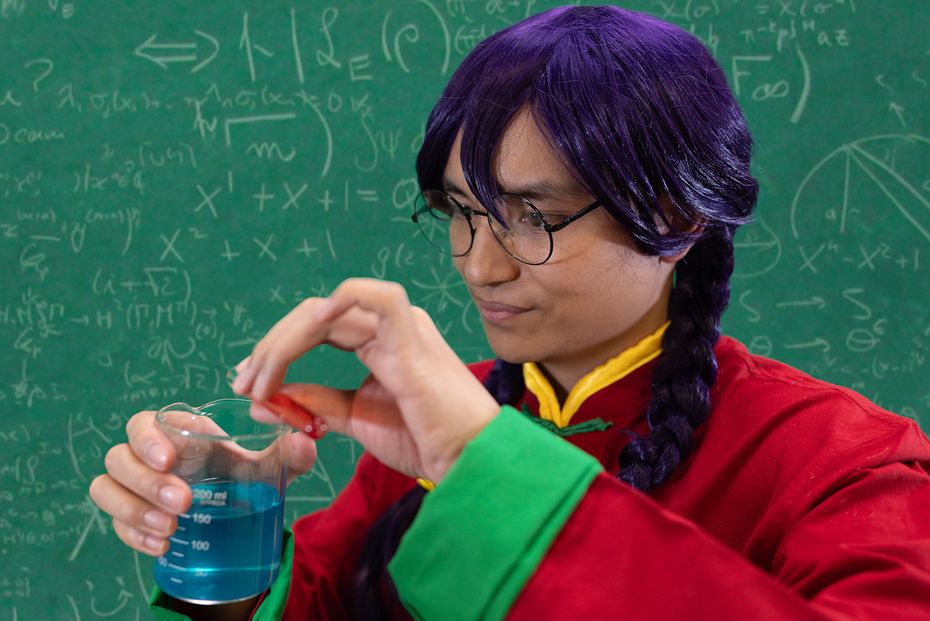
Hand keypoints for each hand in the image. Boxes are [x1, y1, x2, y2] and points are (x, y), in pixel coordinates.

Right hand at [88, 410, 315, 556]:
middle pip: (119, 456)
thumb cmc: (244, 477)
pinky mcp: (130, 516)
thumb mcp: (268, 467)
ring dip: (133, 508)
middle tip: (182, 502)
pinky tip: (162, 545)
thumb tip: (305, 443)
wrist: (235, 515)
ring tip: (171, 527)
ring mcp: (135, 487)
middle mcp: (150, 456)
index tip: (171, 459)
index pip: (148, 422)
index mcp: (179, 433)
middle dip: (145, 480)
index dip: (150, 438)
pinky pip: (113, 522)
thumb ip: (289, 454)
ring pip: (105, 487)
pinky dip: (133, 534)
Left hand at [233, 278, 500, 482]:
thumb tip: (265, 399)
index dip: (275, 352)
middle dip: (269, 349)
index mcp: (377, 341)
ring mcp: (401, 327)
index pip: (314, 329)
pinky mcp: (411, 338)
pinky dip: (343, 300)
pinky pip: (379, 299)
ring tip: (261, 379)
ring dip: (284, 343)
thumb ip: (316, 403)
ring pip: (327, 310)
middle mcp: (387, 326)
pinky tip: (314, 325)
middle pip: (312, 317)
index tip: (247, 383)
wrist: (465, 460)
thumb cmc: (423, 439)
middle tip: (242, 383)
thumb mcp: (355, 418)